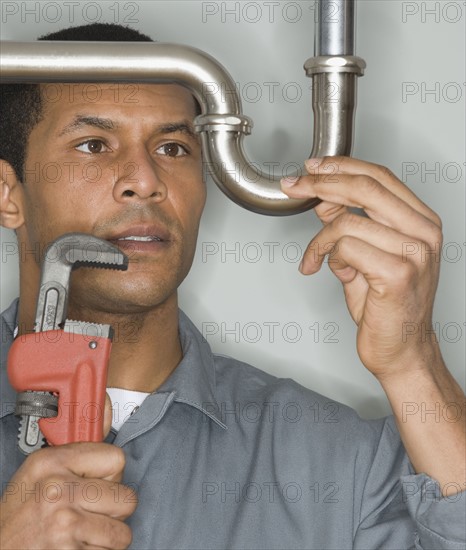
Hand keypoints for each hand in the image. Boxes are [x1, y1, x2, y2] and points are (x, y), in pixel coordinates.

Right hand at [0, 394, 135, 549]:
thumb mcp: (40, 472)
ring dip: (107, 537)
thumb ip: (77, 451)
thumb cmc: (21, 514)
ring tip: (83, 531)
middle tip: (90, 512)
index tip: (98, 482)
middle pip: (127, 498)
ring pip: (122, 533)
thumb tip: (108, 412)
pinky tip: (76, 546)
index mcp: (51, 463)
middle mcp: (57, 490)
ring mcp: (63, 524)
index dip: (112, 475)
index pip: (117, 458)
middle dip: (113, 510)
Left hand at [281, 156, 442, 379]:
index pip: (379, 176)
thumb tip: (322, 197)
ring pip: (347, 222)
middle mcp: (424, 232)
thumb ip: (347, 222)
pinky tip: (327, 272)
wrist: (402, 350)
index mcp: (421, 221)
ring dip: (320, 241)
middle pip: (365, 186)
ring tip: (315, 259)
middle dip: (321, 183)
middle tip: (294, 187)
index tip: (312, 167)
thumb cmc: (386, 306)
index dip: (341, 166)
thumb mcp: (363, 255)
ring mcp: (414, 252)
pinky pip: (345, 248)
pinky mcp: (398, 273)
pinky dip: (326, 257)